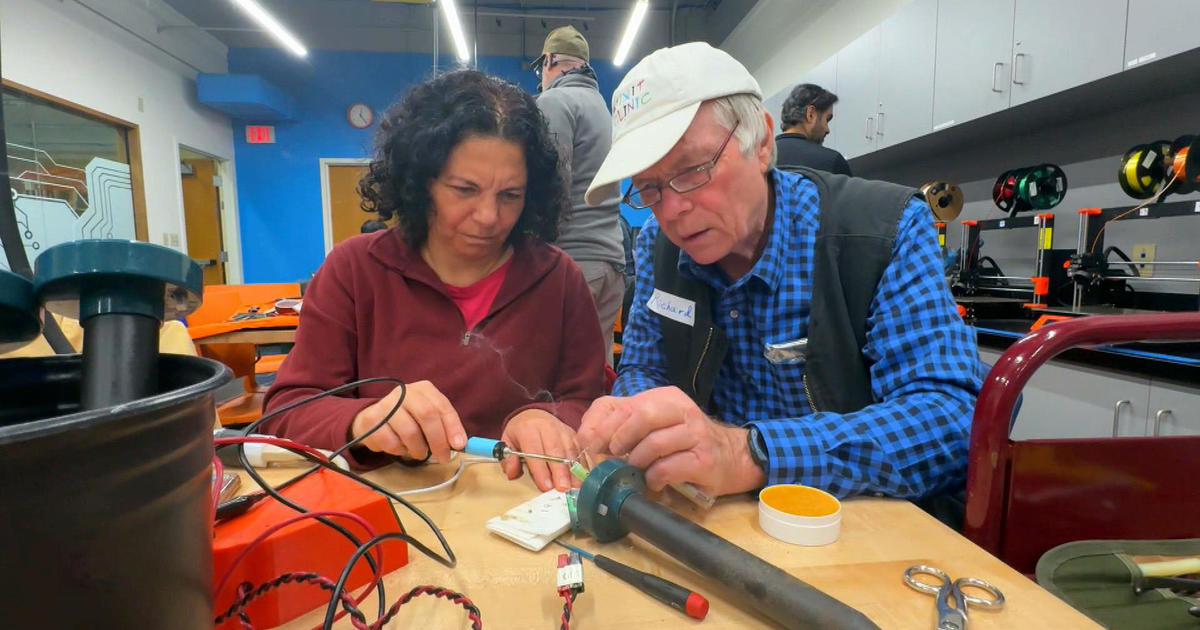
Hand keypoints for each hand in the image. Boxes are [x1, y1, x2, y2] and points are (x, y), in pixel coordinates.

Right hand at [350, 380, 465, 462]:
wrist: (374, 419)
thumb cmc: (408, 418)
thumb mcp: (428, 417)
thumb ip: (444, 427)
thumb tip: (460, 444)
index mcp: (423, 389)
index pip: (442, 406)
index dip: (453, 426)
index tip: (460, 445)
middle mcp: (404, 392)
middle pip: (427, 415)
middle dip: (438, 440)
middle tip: (443, 458)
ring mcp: (386, 405)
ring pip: (410, 432)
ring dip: (419, 449)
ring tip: (420, 453)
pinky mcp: (372, 420)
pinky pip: (392, 443)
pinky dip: (401, 451)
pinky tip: (401, 447)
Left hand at [501, 409, 580, 491]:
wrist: (535, 415)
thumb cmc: (521, 432)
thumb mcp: (508, 442)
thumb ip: (509, 459)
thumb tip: (511, 473)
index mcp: (528, 428)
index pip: (534, 451)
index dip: (541, 470)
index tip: (546, 486)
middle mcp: (547, 427)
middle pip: (556, 450)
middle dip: (560, 471)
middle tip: (563, 488)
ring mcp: (562, 429)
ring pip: (570, 450)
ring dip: (573, 470)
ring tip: (575, 486)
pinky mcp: (573, 434)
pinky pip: (579, 449)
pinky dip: (582, 464)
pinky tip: (582, 477)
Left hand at [577, 387, 765, 496]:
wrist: (730, 456)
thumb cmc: (682, 441)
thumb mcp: (653, 424)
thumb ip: (619, 423)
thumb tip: (585, 438)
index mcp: (664, 398)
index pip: (623, 404)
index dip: (600, 426)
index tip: (589, 446)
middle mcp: (682, 410)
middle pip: (641, 416)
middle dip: (619, 439)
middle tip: (611, 456)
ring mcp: (696, 435)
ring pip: (653, 444)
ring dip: (636, 461)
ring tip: (635, 469)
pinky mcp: (704, 460)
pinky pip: (668, 468)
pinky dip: (653, 478)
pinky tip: (653, 481)